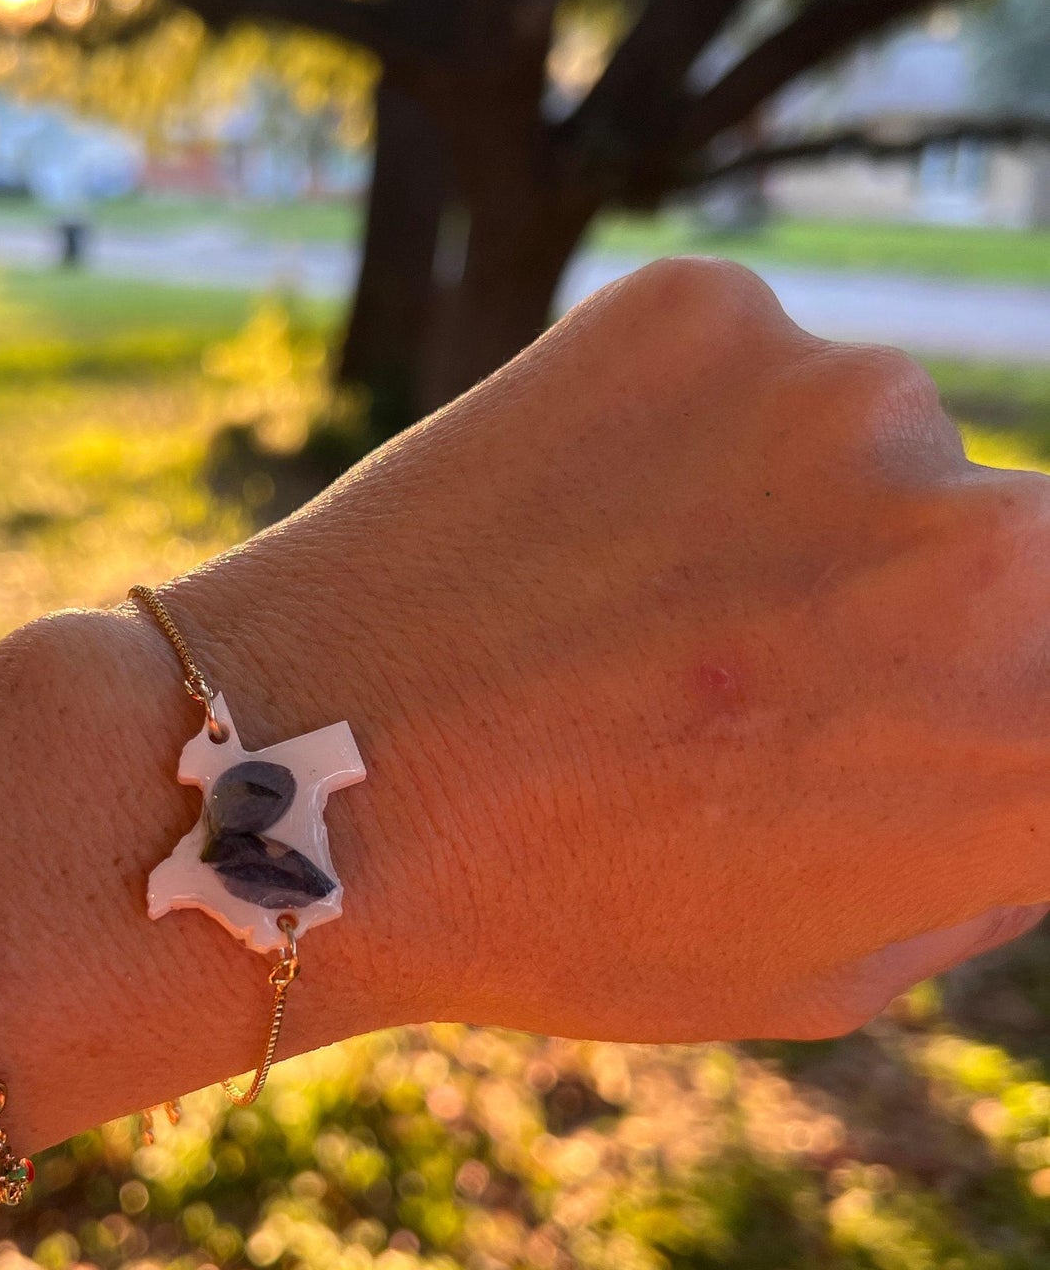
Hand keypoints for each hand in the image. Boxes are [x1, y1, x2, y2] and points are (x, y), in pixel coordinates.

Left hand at [165, 258, 1049, 1042]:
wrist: (295, 785)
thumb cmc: (565, 909)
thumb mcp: (831, 959)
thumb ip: (992, 836)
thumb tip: (1029, 736)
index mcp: (1046, 731)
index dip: (995, 700)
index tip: (869, 708)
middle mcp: (1001, 543)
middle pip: (1019, 552)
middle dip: (920, 610)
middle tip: (757, 671)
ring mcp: (849, 396)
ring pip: (871, 448)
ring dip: (788, 515)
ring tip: (624, 610)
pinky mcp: (708, 310)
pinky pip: (744, 371)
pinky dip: (683, 434)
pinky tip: (567, 524)